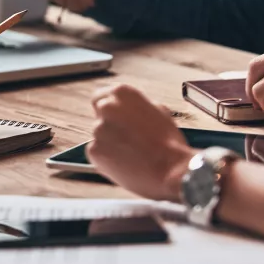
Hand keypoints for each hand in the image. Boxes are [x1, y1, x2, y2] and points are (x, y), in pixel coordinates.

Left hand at [86, 84, 194, 200]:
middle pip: (100, 114)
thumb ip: (139, 107)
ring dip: (110, 143)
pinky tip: (124, 163)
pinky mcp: (94, 150)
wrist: (170, 169)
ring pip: (100, 135)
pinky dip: (107, 158)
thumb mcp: (160, 113)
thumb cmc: (169, 143)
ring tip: (131, 154)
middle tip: (125, 137)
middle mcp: (107, 108)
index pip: (102, 95)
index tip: (115, 116)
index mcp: (123, 93)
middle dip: (110, 124)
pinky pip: (97, 153)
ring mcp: (98, 129)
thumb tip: (134, 111)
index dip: (111, 108)